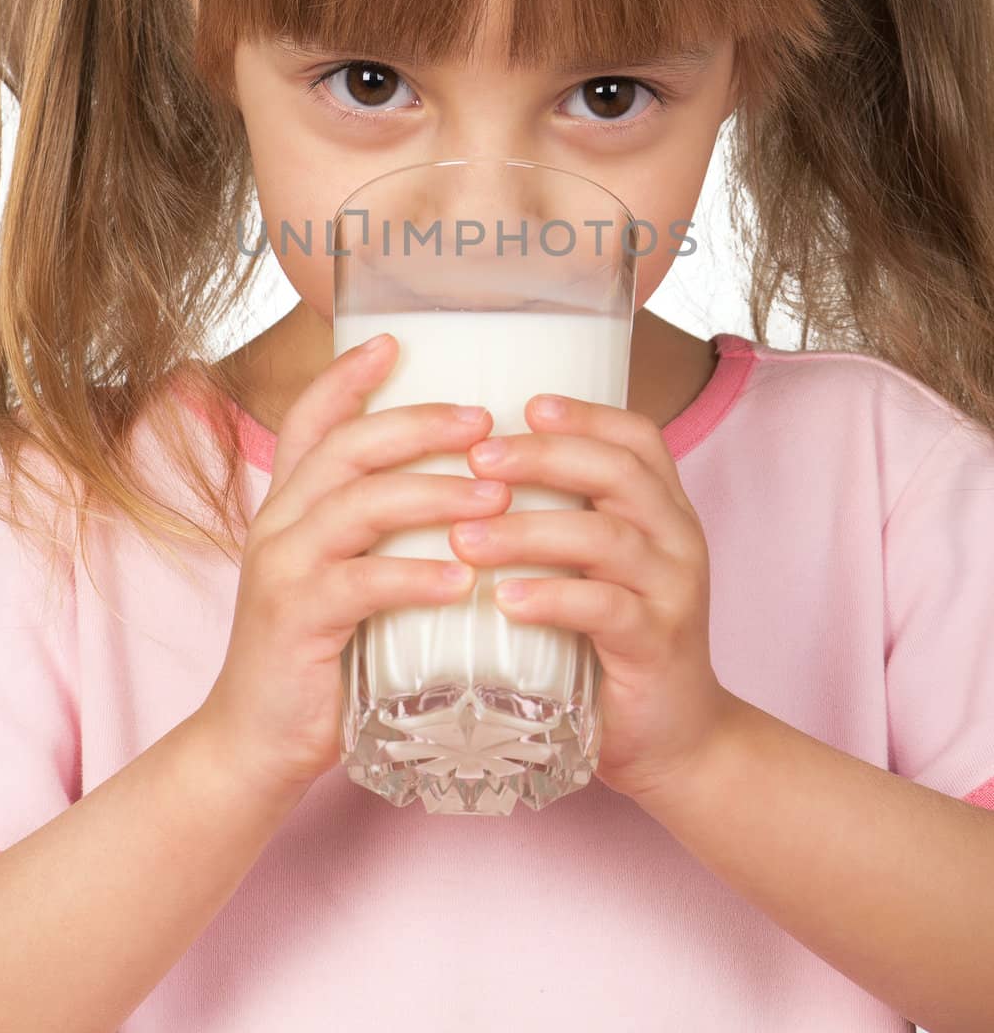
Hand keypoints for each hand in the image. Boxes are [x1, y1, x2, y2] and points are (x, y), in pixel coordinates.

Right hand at [194, 334, 510, 811]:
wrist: (257, 742)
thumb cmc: (320, 656)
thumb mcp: (342, 576)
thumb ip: (380, 533)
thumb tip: (465, 490)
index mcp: (290, 505)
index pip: (311, 419)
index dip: (349, 375)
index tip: (396, 341)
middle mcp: (278, 523)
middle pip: (348, 447)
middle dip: (420, 425)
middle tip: (484, 422)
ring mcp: (282, 569)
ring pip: (360, 505)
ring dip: (433, 494)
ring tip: (494, 499)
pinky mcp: (295, 621)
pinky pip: (360, 584)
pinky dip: (415, 578)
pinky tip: (464, 581)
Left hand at [449, 393, 738, 804]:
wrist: (676, 738)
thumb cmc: (614, 642)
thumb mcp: (595, 568)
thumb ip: (561, 520)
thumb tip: (469, 472)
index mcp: (663, 509)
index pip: (636, 437)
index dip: (584, 414)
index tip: (525, 404)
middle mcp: (678, 537)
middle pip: (617, 471)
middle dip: (542, 457)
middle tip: (476, 459)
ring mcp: (673, 591)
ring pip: (604, 537)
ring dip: (528, 530)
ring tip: (465, 537)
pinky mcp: (658, 646)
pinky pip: (606, 609)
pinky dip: (553, 598)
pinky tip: (505, 600)